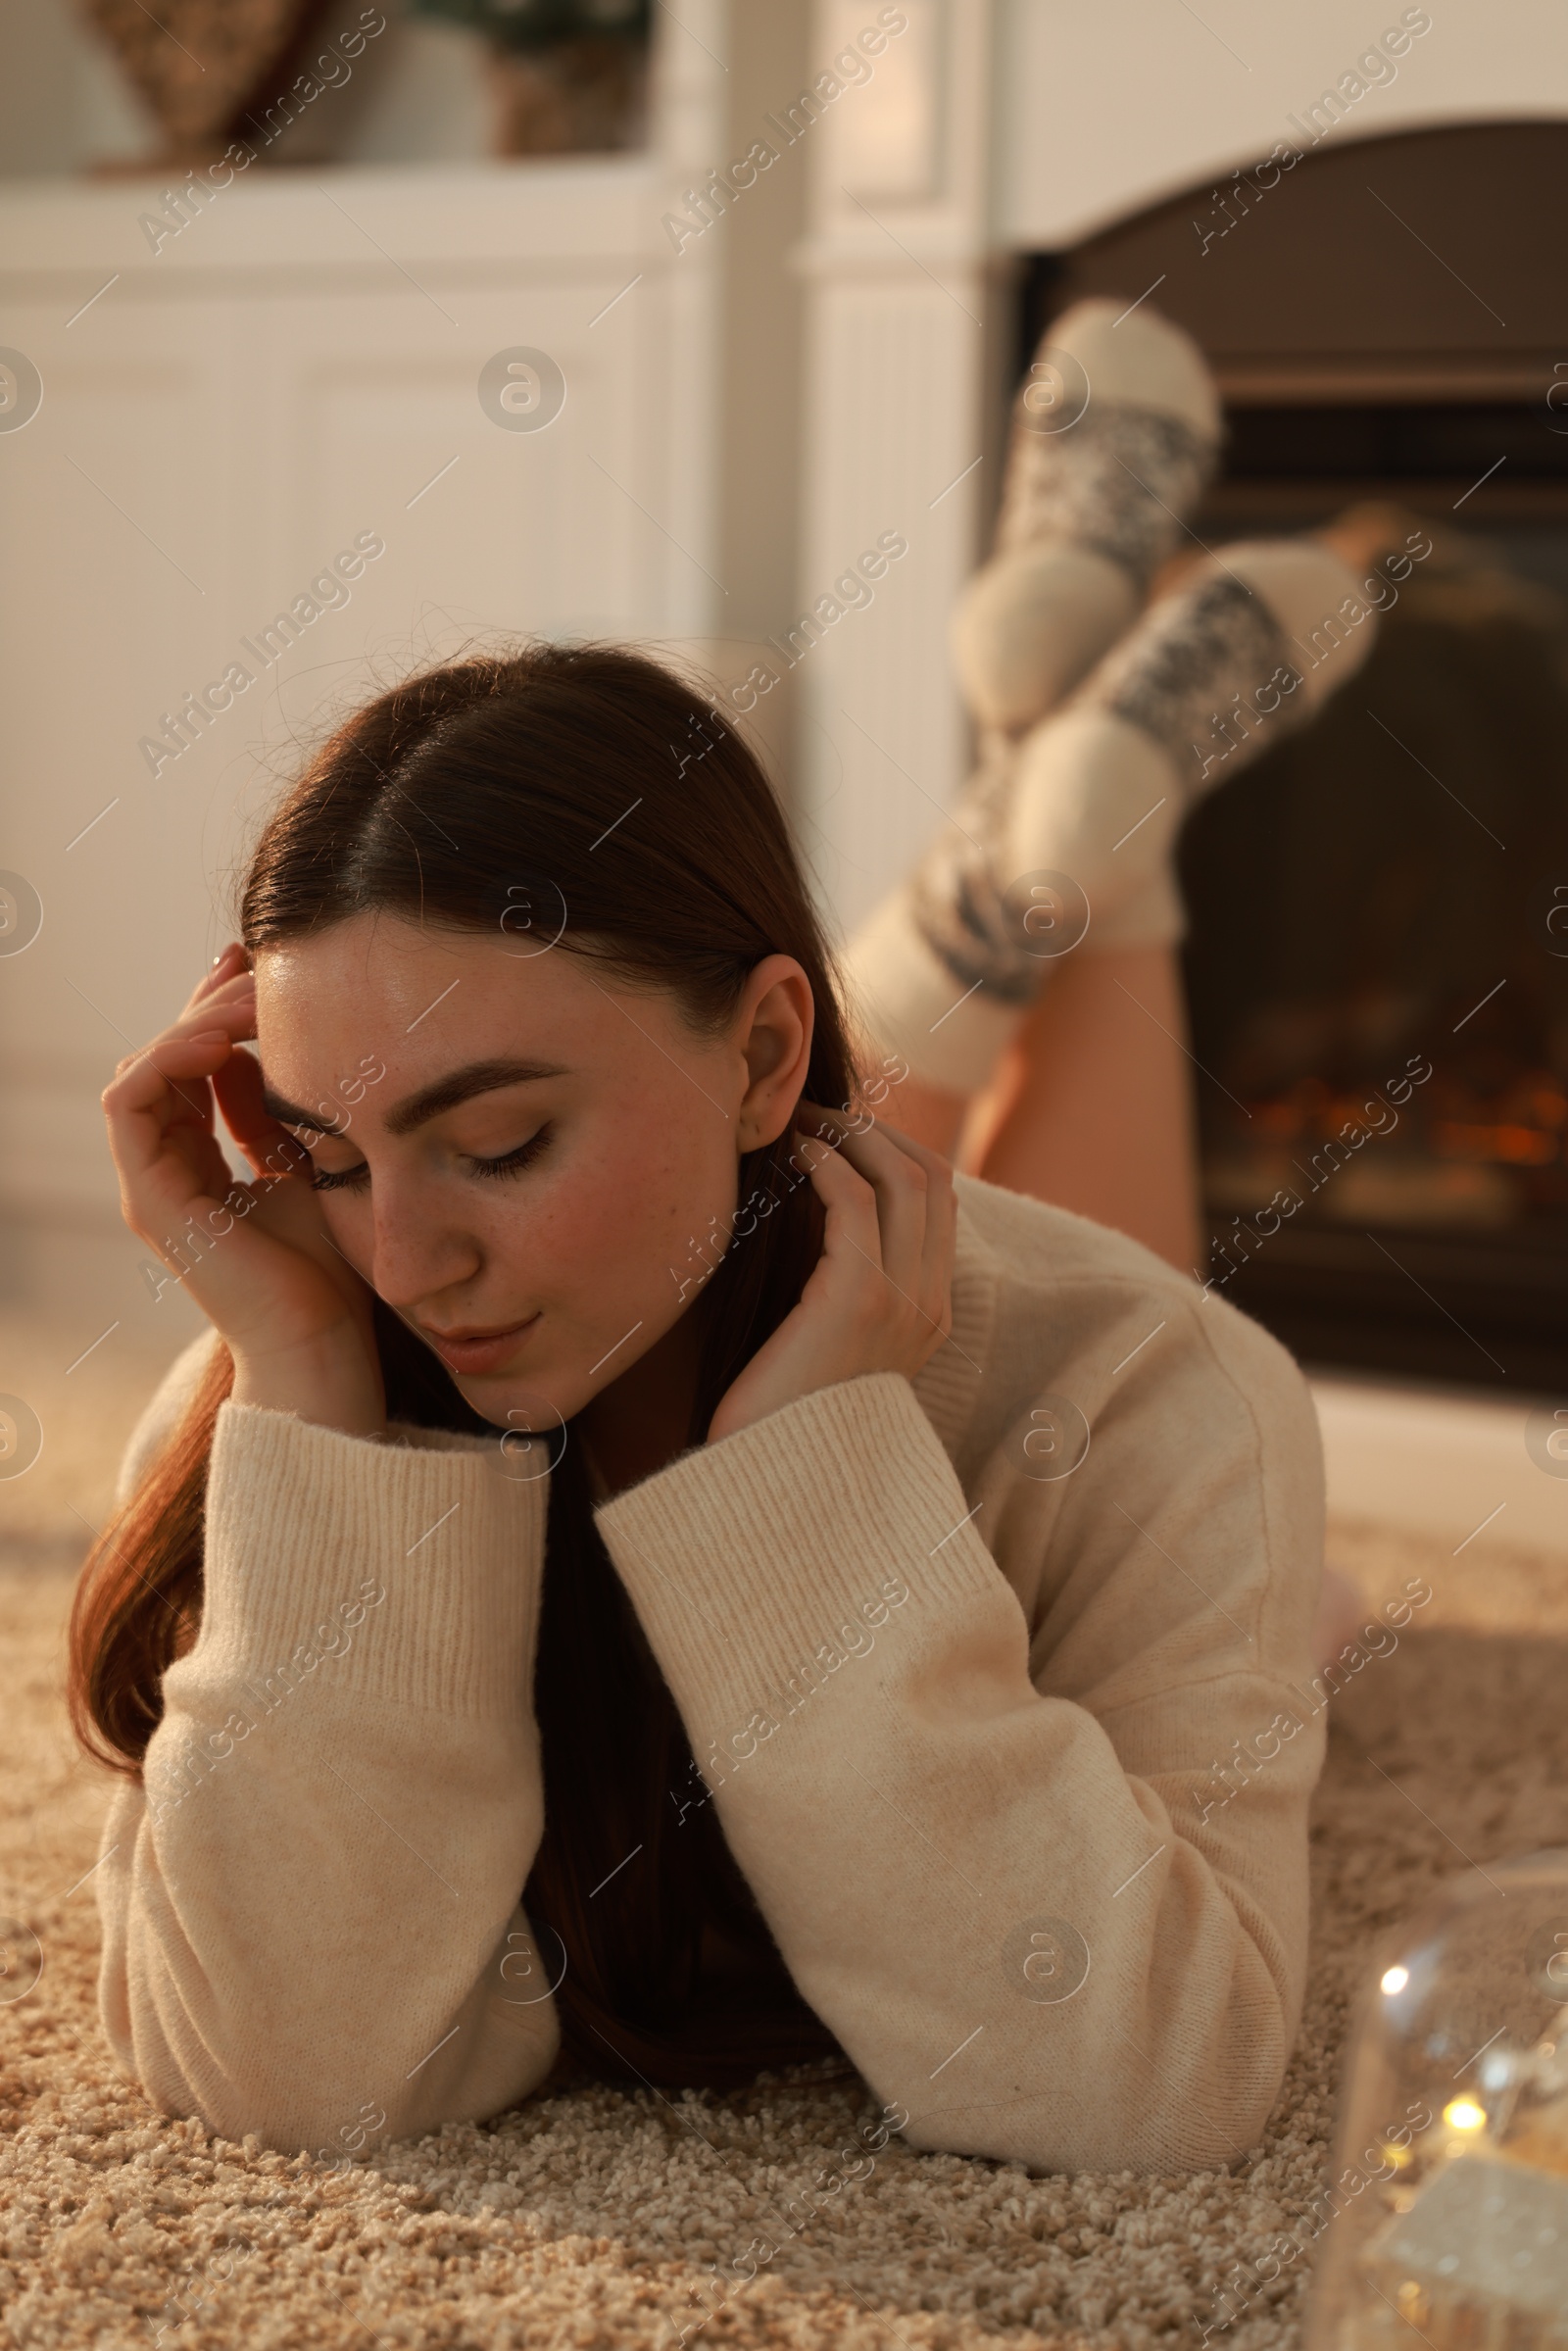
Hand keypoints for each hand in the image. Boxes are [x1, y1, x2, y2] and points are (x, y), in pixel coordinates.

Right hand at [102, 942, 385, 1435]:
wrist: (326, 1348)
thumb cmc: (334, 1270)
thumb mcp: (316, 1165)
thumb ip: (289, 1113)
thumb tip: (291, 1043)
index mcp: (205, 1165)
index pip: (195, 1067)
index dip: (220, 1011)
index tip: (262, 968)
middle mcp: (169, 1172)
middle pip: (167, 1059)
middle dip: (208, 1004)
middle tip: (253, 966)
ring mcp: (153, 1187)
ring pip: (143, 1069)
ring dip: (191, 1022)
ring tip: (247, 999)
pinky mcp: (149, 1200)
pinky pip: (129, 1103)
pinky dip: (167, 1058)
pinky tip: (220, 1037)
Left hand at [707, 1104, 955, 1444]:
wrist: (773, 1487)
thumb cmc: (780, 1423)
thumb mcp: (823, 1352)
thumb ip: (836, 1297)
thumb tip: (808, 1231)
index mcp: (930, 1318)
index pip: (941, 1205)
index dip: (897, 1153)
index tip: (843, 1133)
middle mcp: (930, 1306)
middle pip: (933, 1177)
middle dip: (878, 1130)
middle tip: (818, 1112)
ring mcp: (903, 1302)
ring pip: (903, 1177)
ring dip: (850, 1134)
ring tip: (801, 1119)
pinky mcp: (859, 1298)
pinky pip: (856, 1200)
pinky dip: (827, 1163)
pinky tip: (793, 1152)